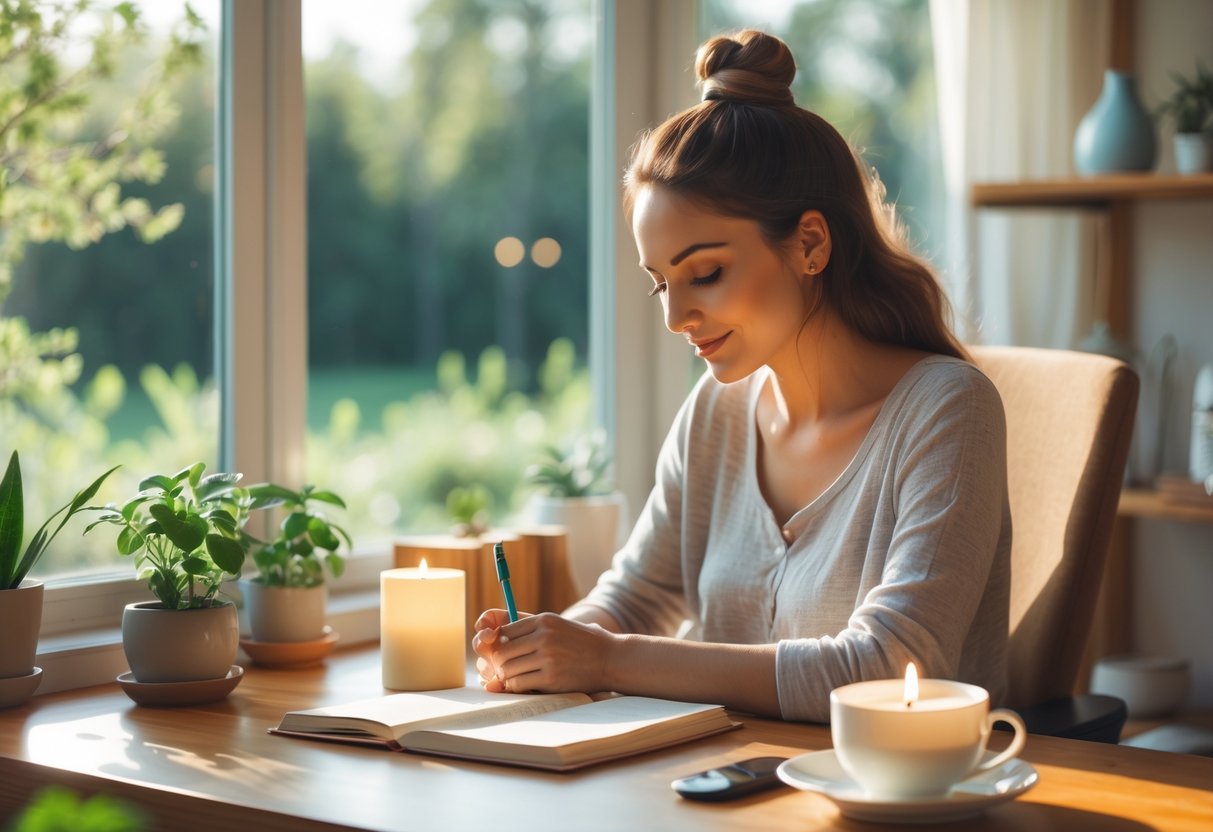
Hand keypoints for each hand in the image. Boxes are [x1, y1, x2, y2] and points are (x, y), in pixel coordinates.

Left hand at [472, 610, 614, 693]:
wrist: (611, 659)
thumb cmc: (583, 643)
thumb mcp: (559, 625)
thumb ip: (533, 628)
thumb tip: (499, 635)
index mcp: (544, 620)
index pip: (505, 631)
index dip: (500, 645)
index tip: (505, 653)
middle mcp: (544, 636)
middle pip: (503, 651)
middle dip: (500, 663)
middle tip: (504, 670)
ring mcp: (548, 657)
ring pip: (508, 669)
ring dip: (507, 676)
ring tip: (514, 678)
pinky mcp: (551, 678)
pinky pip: (519, 684)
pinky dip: (516, 687)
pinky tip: (525, 685)